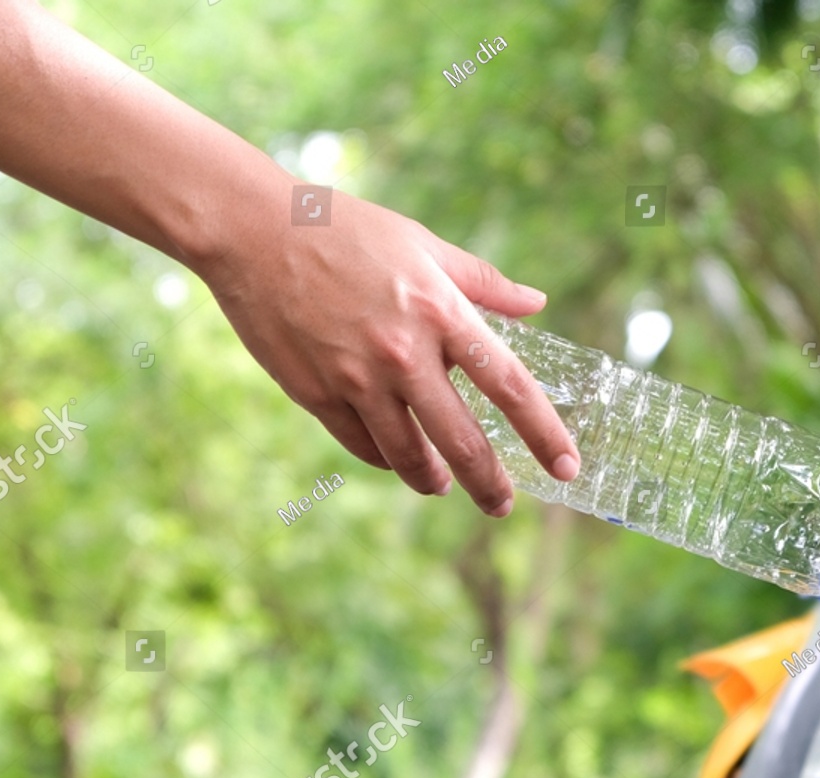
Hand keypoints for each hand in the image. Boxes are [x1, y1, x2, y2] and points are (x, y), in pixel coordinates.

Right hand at [200, 183, 579, 515]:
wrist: (252, 229)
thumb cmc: (345, 229)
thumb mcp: (423, 244)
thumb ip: (483, 283)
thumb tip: (536, 305)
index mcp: (441, 311)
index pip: (510, 386)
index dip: (545, 433)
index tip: (567, 467)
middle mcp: (404, 352)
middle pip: (463, 441)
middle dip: (490, 484)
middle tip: (504, 506)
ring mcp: (357, 378)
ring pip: (409, 455)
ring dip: (433, 480)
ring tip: (443, 486)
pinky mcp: (316, 393)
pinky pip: (363, 445)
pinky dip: (385, 458)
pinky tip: (396, 459)